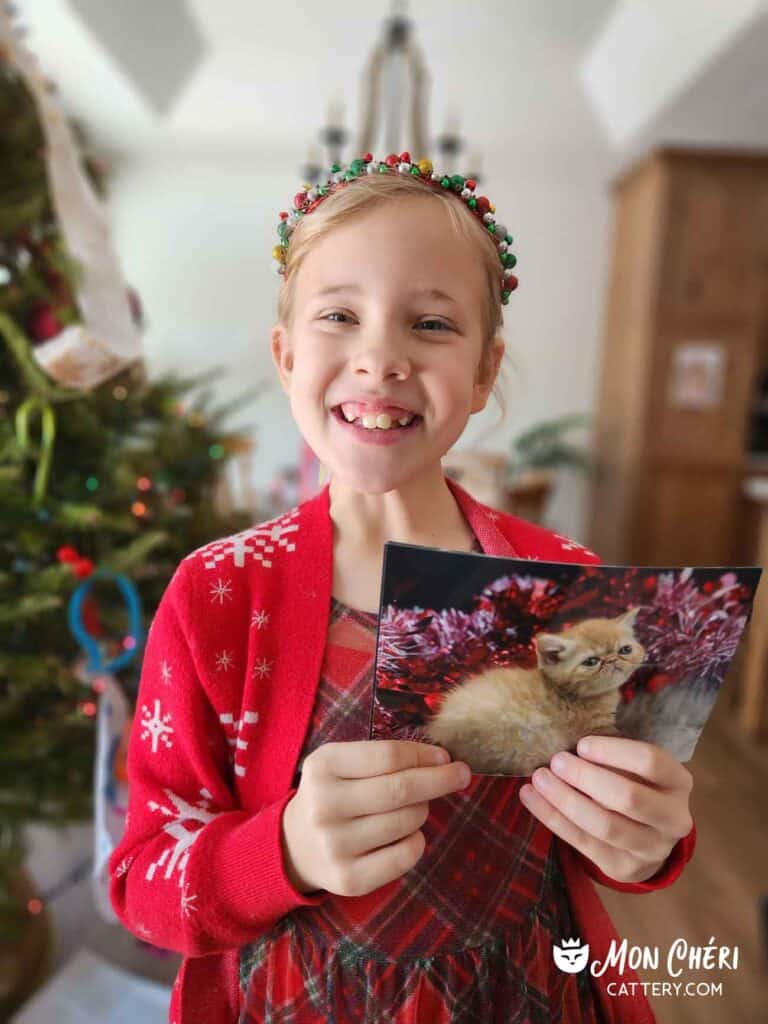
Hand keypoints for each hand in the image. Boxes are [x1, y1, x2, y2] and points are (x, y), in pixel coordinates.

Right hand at [281, 740, 470, 896]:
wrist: (296, 844)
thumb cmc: (334, 793)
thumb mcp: (343, 763)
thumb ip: (383, 757)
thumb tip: (442, 761)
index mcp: (323, 766)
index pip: (388, 756)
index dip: (423, 755)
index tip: (445, 757)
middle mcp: (324, 805)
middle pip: (401, 789)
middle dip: (439, 780)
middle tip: (461, 774)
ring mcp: (334, 845)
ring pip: (406, 821)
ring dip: (422, 810)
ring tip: (413, 807)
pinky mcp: (347, 879)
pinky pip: (405, 855)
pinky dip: (416, 841)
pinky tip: (405, 835)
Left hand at [519, 735, 693, 883]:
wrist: (648, 837)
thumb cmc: (636, 784)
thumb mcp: (637, 767)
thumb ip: (614, 755)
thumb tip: (566, 737)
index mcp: (678, 782)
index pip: (651, 762)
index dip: (614, 752)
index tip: (581, 744)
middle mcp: (673, 818)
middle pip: (628, 798)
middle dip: (586, 778)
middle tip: (556, 761)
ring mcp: (651, 849)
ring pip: (605, 826)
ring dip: (565, 800)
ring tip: (539, 779)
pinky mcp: (623, 868)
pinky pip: (582, 843)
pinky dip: (552, 818)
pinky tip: (530, 797)